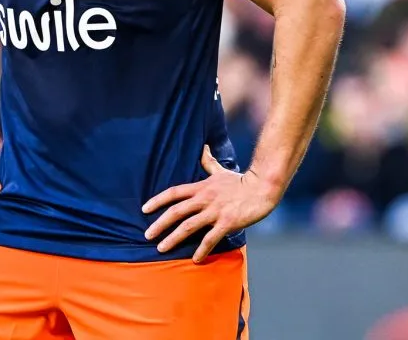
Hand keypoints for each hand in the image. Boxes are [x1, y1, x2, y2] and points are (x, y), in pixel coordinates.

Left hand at [142, 146, 278, 263]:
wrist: (262, 187)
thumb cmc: (241, 181)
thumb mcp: (221, 171)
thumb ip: (209, 163)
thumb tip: (203, 148)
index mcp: (201, 188)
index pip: (174, 193)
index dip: (158, 200)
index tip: (144, 209)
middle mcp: (204, 199)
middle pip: (176, 211)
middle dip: (159, 224)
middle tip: (147, 235)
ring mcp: (215, 211)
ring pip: (188, 226)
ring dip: (173, 238)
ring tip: (161, 249)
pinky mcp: (227, 222)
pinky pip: (210, 238)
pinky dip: (201, 249)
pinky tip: (195, 259)